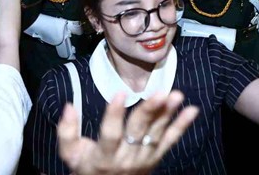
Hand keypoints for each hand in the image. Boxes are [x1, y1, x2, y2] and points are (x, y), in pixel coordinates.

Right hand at [57, 90, 199, 174]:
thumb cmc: (86, 168)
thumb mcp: (70, 154)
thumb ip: (66, 131)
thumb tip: (68, 106)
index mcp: (103, 157)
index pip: (109, 135)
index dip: (113, 115)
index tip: (119, 93)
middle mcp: (126, 159)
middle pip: (138, 132)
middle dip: (149, 111)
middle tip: (160, 93)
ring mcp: (143, 160)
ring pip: (156, 135)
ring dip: (168, 115)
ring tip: (176, 96)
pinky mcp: (155, 159)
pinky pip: (170, 142)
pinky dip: (182, 127)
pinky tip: (192, 111)